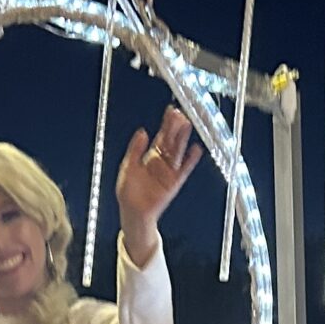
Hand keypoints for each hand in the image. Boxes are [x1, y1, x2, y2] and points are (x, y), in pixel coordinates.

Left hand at [113, 107, 202, 262]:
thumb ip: (135, 150)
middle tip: (181, 113)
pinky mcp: (175, 182)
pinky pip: (185, 169)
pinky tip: (196, 149)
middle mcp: (162, 162)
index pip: (161, 136)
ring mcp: (169, 172)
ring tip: (188, 124)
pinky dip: (191, 160)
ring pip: (178, 151)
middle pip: (171, 141)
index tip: (171, 111)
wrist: (134, 212)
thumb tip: (142, 131)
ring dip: (183, 138)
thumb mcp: (128, 167)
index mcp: (150, 157)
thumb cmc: (129, 192)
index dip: (166, 124)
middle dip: (176, 127)